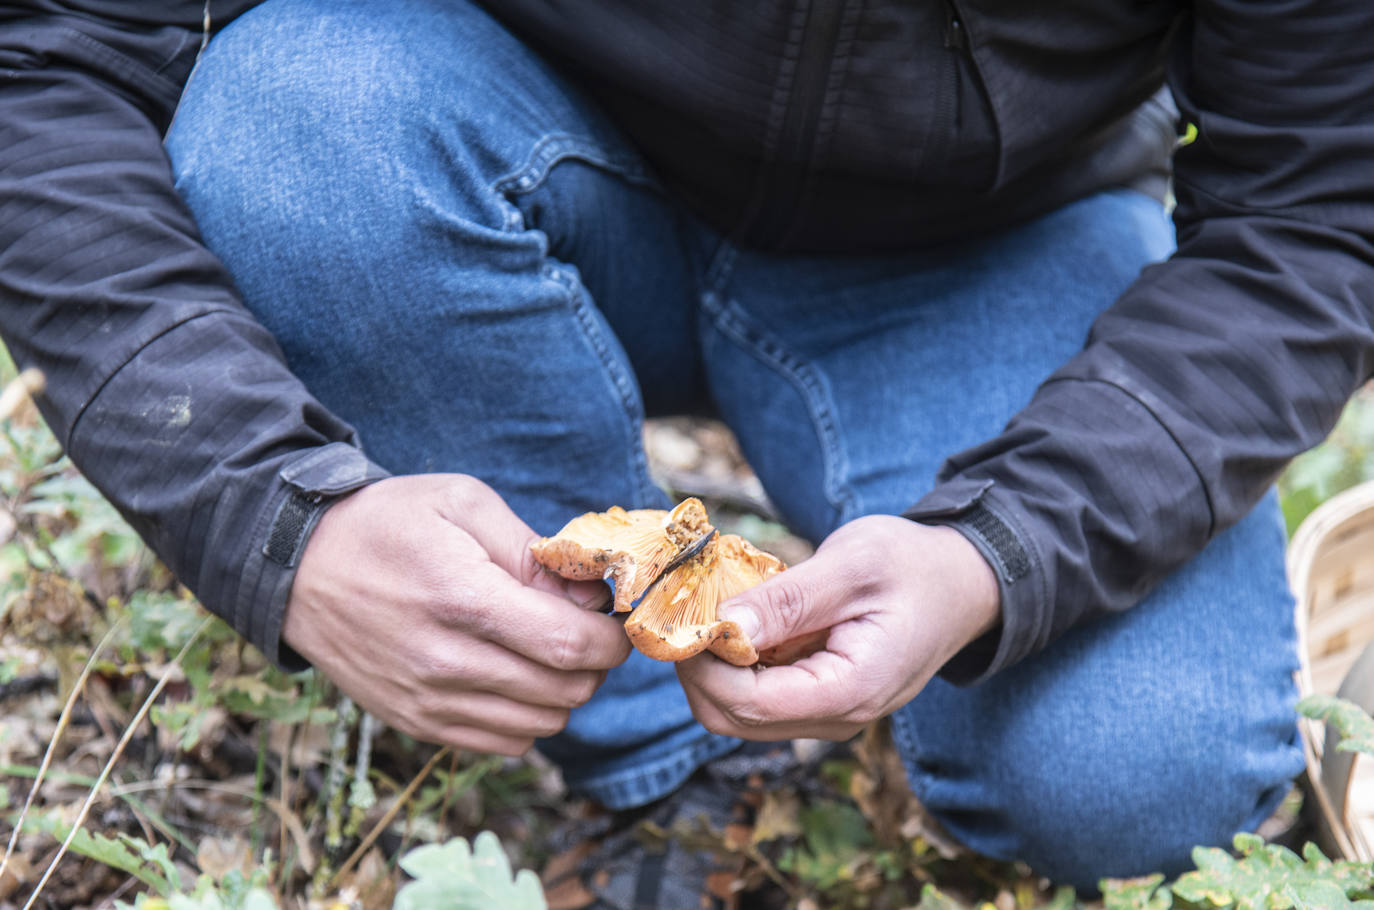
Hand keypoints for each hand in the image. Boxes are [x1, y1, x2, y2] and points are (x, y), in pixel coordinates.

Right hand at [281, 474, 630, 755]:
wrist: (297, 565)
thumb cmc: (387, 523)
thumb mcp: (462, 503)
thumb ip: (532, 551)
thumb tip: (589, 594)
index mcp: (462, 599)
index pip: (570, 645)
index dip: (609, 639)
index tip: (612, 620)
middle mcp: (445, 662)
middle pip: (564, 691)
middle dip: (594, 663)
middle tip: (583, 629)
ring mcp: (428, 700)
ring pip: (541, 724)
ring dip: (562, 691)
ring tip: (546, 650)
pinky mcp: (416, 723)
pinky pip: (503, 743)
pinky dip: (526, 717)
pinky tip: (514, 675)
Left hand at [677, 517, 999, 740]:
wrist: (961, 583)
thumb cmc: (914, 567)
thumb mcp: (852, 566)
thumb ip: (787, 601)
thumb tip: (725, 625)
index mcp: (850, 691)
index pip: (747, 702)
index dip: (704, 662)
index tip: (688, 613)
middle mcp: (836, 718)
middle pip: (730, 717)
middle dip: (698, 666)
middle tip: (693, 607)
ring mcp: (826, 714)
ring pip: (736, 712)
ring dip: (713, 664)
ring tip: (718, 607)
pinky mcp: (817, 700)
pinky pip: (756, 695)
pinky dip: (735, 662)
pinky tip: (743, 618)